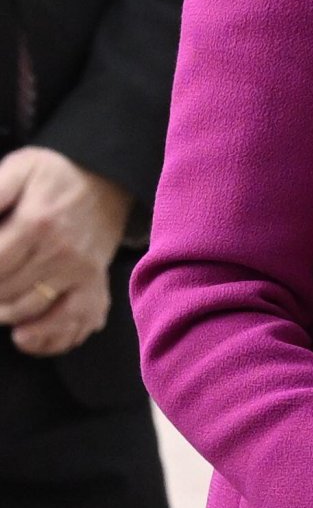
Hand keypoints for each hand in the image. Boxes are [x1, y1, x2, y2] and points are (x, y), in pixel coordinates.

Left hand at [0, 147, 132, 356]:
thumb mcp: (20, 169)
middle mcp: (62, 252)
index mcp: (38, 222)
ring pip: (29, 311)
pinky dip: (45, 339)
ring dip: (3, 312)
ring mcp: (81, 273)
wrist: (107, 181)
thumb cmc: (55, 176)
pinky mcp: (95, 287)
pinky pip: (71, 325)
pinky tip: (22, 335)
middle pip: (5, 291)